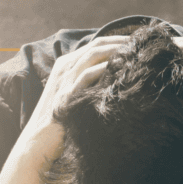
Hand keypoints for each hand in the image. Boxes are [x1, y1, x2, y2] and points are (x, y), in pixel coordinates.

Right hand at [24, 36, 128, 154]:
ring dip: (115, 51)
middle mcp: (65, 68)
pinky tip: (119, 69)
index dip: (118, 41)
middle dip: (120, 42)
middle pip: (96, 46)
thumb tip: (117, 78)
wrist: (41, 142)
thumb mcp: (78, 96)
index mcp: (68, 66)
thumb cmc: (64, 121)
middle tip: (141, 45)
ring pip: (92, 55)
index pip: (96, 45)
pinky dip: (103, 69)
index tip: (138, 44)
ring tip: (134, 53)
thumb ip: (92, 85)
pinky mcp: (66, 94)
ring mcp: (64, 80)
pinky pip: (87, 75)